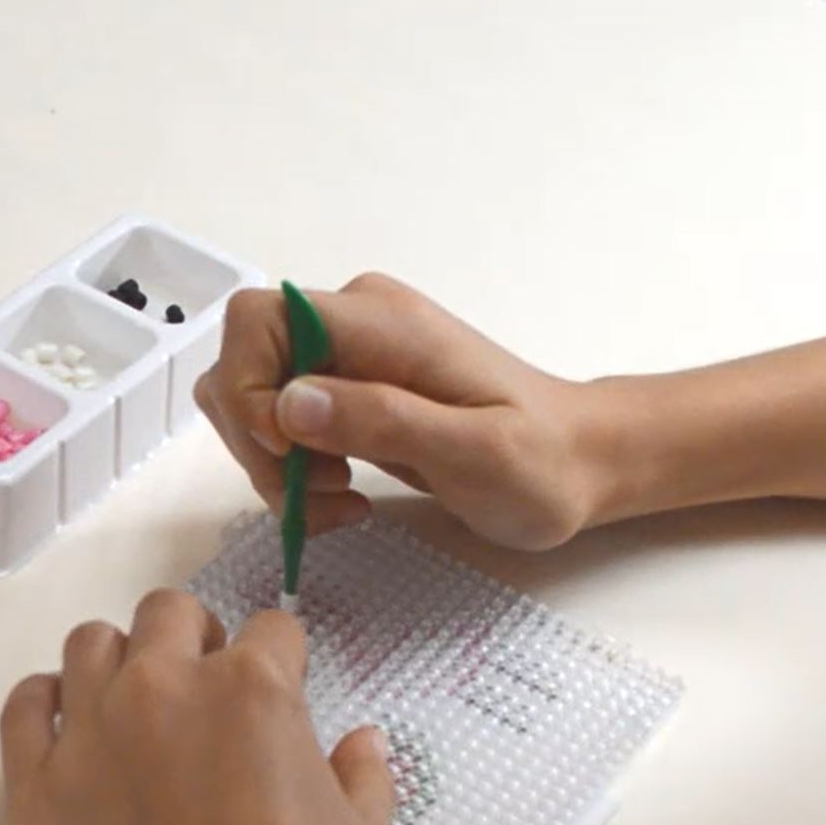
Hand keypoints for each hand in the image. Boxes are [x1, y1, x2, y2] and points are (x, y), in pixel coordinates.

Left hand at [0, 590, 394, 824]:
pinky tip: (68, 725)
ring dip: (121, 662)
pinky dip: (46, 702)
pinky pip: (24, 706)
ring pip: (91, 645)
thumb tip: (360, 739)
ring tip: (136, 710)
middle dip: (195, 640)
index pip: (271, 630)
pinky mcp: (34, 785)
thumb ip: (361, 774)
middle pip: (169, 614)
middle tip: (206, 695)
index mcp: (252, 689)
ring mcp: (89, 732)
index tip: (281, 693)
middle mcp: (162, 688)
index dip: (282, 660)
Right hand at [194, 272, 602, 551]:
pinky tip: (342, 499)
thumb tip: (288, 403)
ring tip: (336, 504)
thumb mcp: (472, 451)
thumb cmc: (540, 462)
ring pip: (258, 402)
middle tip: (316, 498)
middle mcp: (353, 326)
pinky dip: (294, 473)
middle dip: (259, 443)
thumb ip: (382, 420)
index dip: (249, 389)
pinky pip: (284, 427)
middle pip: (246, 366)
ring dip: (274, 466)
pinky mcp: (350, 396)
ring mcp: (350, 360)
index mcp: (379, 321)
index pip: (259, 320)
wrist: (579, 463)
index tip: (289, 452)